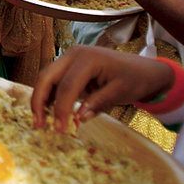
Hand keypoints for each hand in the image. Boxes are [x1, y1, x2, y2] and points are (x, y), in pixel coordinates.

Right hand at [30, 46, 174, 131]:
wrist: (145, 70)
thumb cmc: (136, 79)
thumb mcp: (121, 92)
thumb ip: (98, 103)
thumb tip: (78, 118)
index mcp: (88, 58)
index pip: (67, 85)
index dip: (61, 108)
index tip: (60, 129)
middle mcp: (74, 54)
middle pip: (47, 76)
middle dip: (39, 100)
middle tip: (38, 124)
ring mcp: (70, 58)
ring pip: (47, 77)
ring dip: (41, 99)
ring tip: (41, 121)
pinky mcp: (71, 66)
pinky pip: (55, 80)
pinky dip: (50, 95)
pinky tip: (49, 112)